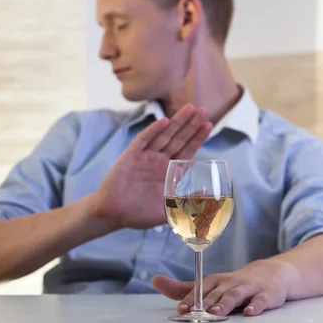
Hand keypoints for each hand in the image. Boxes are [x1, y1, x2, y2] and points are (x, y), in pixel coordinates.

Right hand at [92, 105, 211, 229]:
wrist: (114, 214)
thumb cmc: (140, 214)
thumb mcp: (169, 209)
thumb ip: (188, 201)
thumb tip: (208, 193)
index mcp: (170, 172)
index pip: (187, 151)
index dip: (197, 138)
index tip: (208, 125)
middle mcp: (160, 161)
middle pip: (179, 139)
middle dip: (191, 125)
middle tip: (204, 110)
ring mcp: (146, 157)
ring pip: (165, 136)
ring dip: (177, 122)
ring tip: (190, 108)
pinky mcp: (131, 156)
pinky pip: (144, 140)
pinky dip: (154, 130)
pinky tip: (164, 121)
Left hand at [152, 259, 300, 315]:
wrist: (273, 273)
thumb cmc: (237, 282)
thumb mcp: (211, 285)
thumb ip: (185, 288)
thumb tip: (156, 281)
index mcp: (217, 280)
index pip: (201, 287)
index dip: (190, 298)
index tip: (180, 309)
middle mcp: (231, 281)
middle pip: (217, 292)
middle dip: (206, 302)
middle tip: (196, 312)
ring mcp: (250, 287)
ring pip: (236, 295)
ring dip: (225, 303)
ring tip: (216, 312)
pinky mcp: (267, 294)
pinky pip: (261, 300)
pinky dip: (256, 305)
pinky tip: (249, 312)